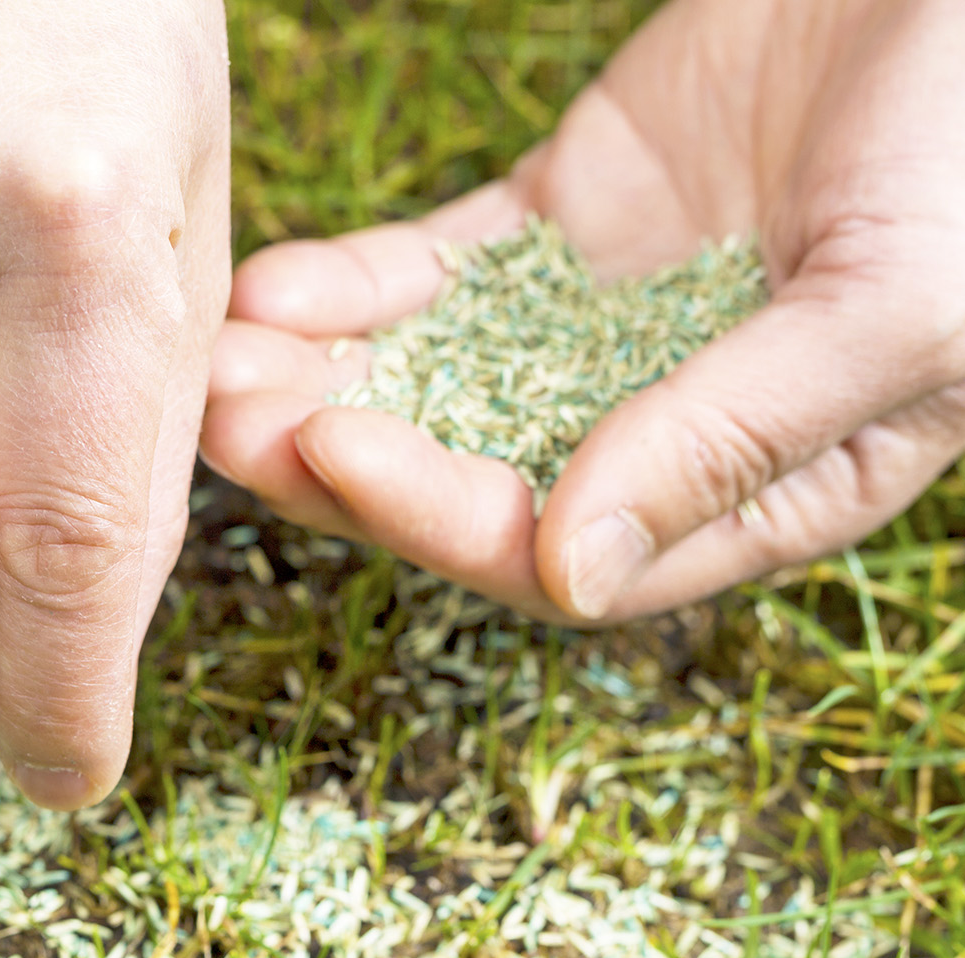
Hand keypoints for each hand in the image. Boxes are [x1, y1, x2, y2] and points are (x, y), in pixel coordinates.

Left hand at [205, 0, 964, 623]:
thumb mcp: (894, 312)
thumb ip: (731, 444)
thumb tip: (572, 577)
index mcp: (753, 487)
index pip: (561, 546)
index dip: (438, 513)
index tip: (333, 450)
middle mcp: (659, 423)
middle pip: (468, 476)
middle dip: (341, 458)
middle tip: (221, 421)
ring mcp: (601, 322)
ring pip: (437, 381)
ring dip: (324, 380)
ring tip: (220, 358)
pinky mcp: (565, 222)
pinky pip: (440, 272)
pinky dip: (358, 286)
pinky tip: (278, 288)